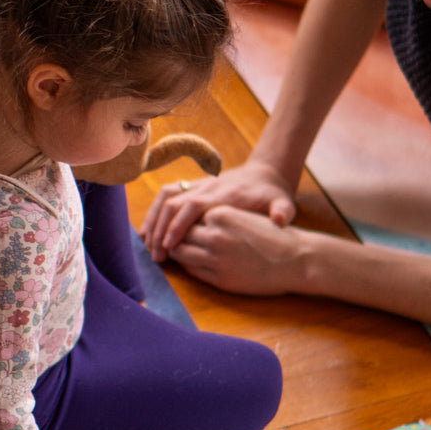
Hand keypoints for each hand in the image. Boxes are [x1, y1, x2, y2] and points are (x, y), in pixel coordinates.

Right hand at [142, 162, 295, 261]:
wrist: (264, 174)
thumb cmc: (272, 194)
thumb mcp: (283, 203)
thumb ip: (282, 211)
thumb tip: (280, 220)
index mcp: (223, 195)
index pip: (193, 206)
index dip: (178, 226)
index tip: (169, 247)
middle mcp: (206, 187)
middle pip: (173, 203)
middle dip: (160, 229)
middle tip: (156, 256)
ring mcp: (196, 185)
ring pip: (165, 198)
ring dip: (153, 221)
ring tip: (147, 246)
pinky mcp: (191, 187)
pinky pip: (166, 196)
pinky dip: (154, 212)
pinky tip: (148, 232)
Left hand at [169, 205, 309, 294]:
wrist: (298, 258)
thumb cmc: (274, 236)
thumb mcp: (243, 216)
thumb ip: (218, 218)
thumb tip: (192, 222)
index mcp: (220, 214)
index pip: (187, 216)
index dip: (183, 222)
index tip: (182, 226)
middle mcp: (214, 235)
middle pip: (179, 234)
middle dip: (174, 237)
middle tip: (172, 240)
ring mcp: (215, 258)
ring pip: (180, 253)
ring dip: (177, 252)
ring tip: (179, 251)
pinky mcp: (220, 278)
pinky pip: (192, 270)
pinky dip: (188, 265)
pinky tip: (193, 263)